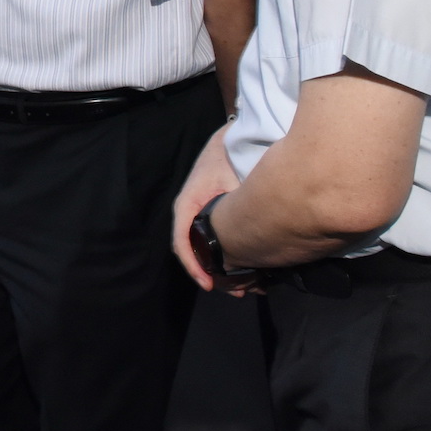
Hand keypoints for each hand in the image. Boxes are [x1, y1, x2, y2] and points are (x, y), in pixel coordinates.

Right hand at [173, 124, 240, 290]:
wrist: (234, 138)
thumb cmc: (229, 154)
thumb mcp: (230, 179)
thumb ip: (235, 204)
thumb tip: (247, 232)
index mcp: (188, 204)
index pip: (183, 241)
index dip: (194, 266)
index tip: (209, 284)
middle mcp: (190, 212)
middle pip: (193, 250)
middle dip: (212, 274)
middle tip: (237, 291)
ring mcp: (200, 214)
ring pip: (204, 247)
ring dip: (222, 269)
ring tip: (245, 286)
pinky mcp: (212, 214)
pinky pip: (213, 239)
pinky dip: (227, 256)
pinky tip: (248, 268)